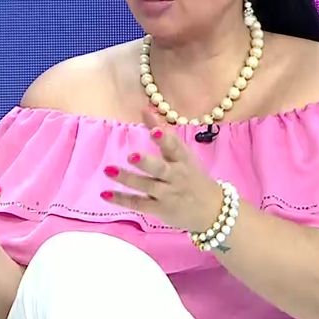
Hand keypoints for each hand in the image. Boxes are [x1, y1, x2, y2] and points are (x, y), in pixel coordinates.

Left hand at [100, 106, 225, 231]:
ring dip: (128, 178)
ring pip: (146, 185)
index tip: (154, 131)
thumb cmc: (193, 176)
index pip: (175, 147)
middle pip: (160, 169)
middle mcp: (176, 176)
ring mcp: (167, 193)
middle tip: (132, 155)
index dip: (165, 139)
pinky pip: (139, 203)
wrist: (213, 210)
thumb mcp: (183, 154)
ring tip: (109, 170)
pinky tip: (105, 194)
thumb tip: (145, 108)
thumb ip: (163, 133)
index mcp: (183, 160)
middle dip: (147, 163)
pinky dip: (122, 199)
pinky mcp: (160, 208)